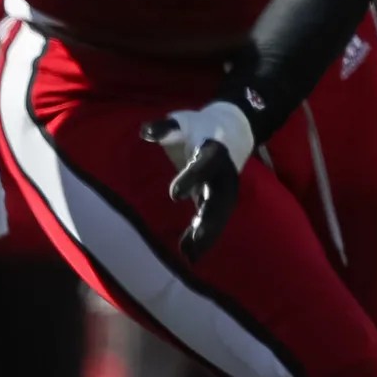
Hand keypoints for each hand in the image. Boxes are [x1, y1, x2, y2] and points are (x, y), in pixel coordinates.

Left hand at [141, 100, 254, 261]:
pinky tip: (189, 255)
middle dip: (210, 218)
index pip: (204, 165)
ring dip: (207, 235)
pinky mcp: (219, 200)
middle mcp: (224, 173)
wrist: (232, 131)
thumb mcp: (183, 121)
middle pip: (220, 198)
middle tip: (195, 236)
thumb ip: (165, 128)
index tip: (174, 195)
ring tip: (190, 256)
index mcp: (214, 151)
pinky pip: (214, 221)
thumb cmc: (200, 126)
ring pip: (220, 215)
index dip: (191, 178)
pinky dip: (204, 238)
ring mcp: (224, 189)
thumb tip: (144, 131)